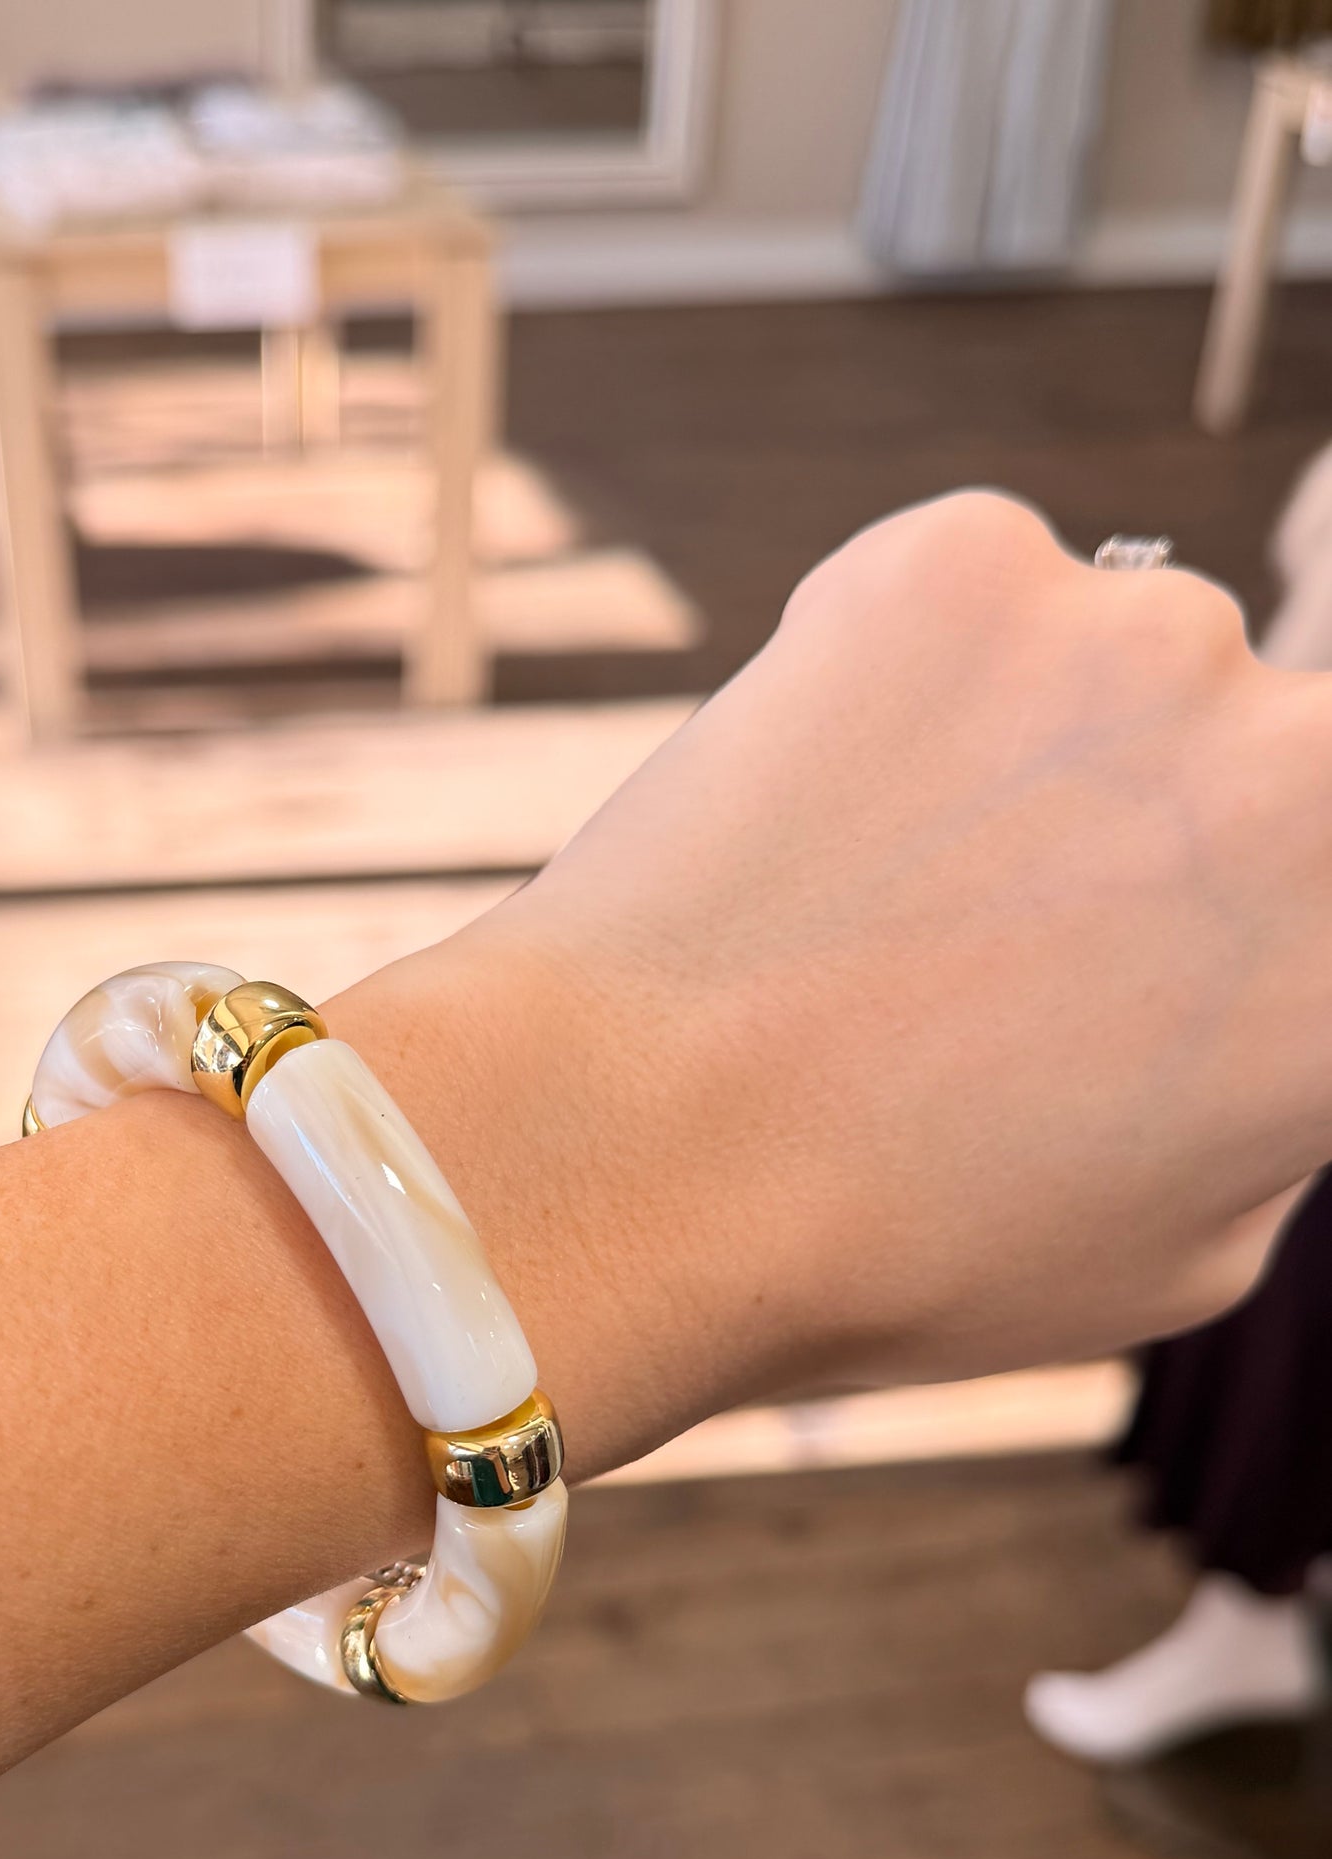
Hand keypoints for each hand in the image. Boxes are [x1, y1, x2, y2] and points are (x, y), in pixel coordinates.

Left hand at [334, 492, 1331, 1476]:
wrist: (640, 1155)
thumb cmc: (896, 1250)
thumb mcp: (1178, 1253)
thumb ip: (1276, 1097)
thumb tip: (1261, 1005)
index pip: (1323, 885)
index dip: (1233, 922)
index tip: (1149, 957)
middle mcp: (1313, 765)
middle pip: (1265, 756)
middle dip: (1162, 830)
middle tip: (1008, 934)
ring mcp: (1145, 635)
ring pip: (1115, 668)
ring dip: (1032, 750)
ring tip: (875, 897)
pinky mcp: (970, 560)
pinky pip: (969, 601)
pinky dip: (904, 674)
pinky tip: (813, 811)